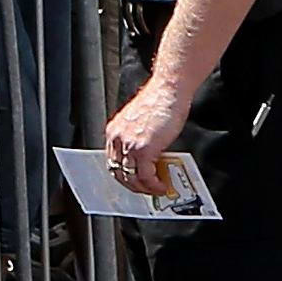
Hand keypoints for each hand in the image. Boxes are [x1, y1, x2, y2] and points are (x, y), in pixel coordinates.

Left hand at [101, 74, 189, 194]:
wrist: (168, 90)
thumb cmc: (160, 101)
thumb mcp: (143, 123)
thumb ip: (141, 141)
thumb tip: (151, 159)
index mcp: (115, 132)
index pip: (113, 161)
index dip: (124, 175)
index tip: (135, 181)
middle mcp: (117, 139)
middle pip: (118, 172)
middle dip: (133, 185)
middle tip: (146, 189)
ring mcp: (129, 145)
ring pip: (130, 177)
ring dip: (143, 188)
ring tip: (156, 190)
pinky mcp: (143, 149)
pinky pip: (145, 176)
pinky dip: (153, 185)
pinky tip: (161, 186)